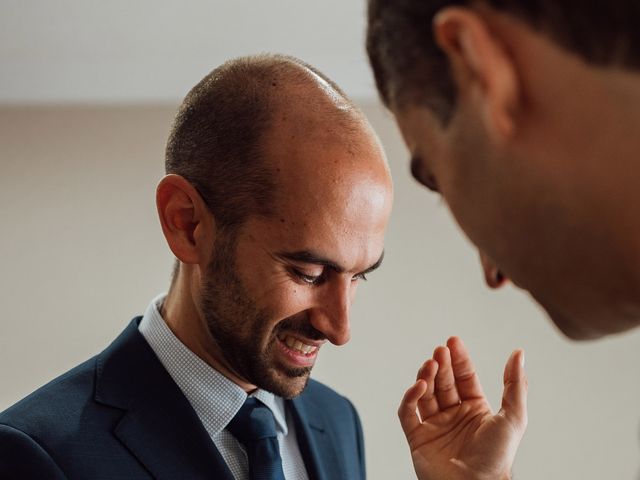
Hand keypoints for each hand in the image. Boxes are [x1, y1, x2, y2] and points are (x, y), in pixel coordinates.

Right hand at [399, 337, 526, 479]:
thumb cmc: (496, 458)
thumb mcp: (513, 417)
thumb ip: (514, 385)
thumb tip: (518, 354)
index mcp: (475, 410)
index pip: (463, 377)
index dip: (458, 359)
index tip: (453, 342)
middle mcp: (453, 415)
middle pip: (443, 382)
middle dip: (440, 364)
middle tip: (440, 351)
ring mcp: (434, 425)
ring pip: (424, 393)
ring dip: (426, 376)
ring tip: (430, 364)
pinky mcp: (417, 437)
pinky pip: (408, 412)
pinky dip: (410, 397)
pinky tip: (420, 386)